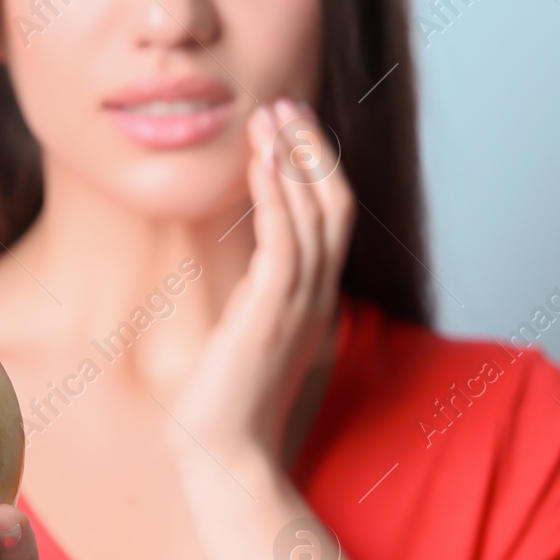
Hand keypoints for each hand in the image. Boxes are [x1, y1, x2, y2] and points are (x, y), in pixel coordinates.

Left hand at [171, 97, 355, 467]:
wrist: (225, 455)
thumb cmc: (228, 402)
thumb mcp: (249, 336)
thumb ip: (257, 298)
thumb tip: (244, 265)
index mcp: (316, 299)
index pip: (331, 217)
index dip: (317, 167)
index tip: (292, 128)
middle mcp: (318, 297)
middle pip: (333, 203)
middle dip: (311, 148)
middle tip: (284, 104)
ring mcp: (301, 305)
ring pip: (315, 214)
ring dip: (294, 159)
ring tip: (270, 116)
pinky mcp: (273, 314)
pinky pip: (285, 242)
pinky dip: (277, 196)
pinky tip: (262, 163)